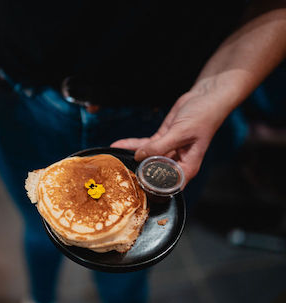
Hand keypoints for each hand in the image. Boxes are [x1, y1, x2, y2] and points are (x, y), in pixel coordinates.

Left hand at [111, 90, 226, 186]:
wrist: (205, 98)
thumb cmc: (203, 117)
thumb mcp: (181, 133)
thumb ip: (159, 146)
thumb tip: (140, 157)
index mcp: (187, 167)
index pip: (169, 186)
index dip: (154, 189)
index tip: (137, 189)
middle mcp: (177, 162)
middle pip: (155, 174)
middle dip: (139, 174)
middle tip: (120, 175)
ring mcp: (168, 151)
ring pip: (147, 159)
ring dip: (132, 158)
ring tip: (114, 161)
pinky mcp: (162, 140)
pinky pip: (144, 145)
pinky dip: (131, 144)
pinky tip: (118, 145)